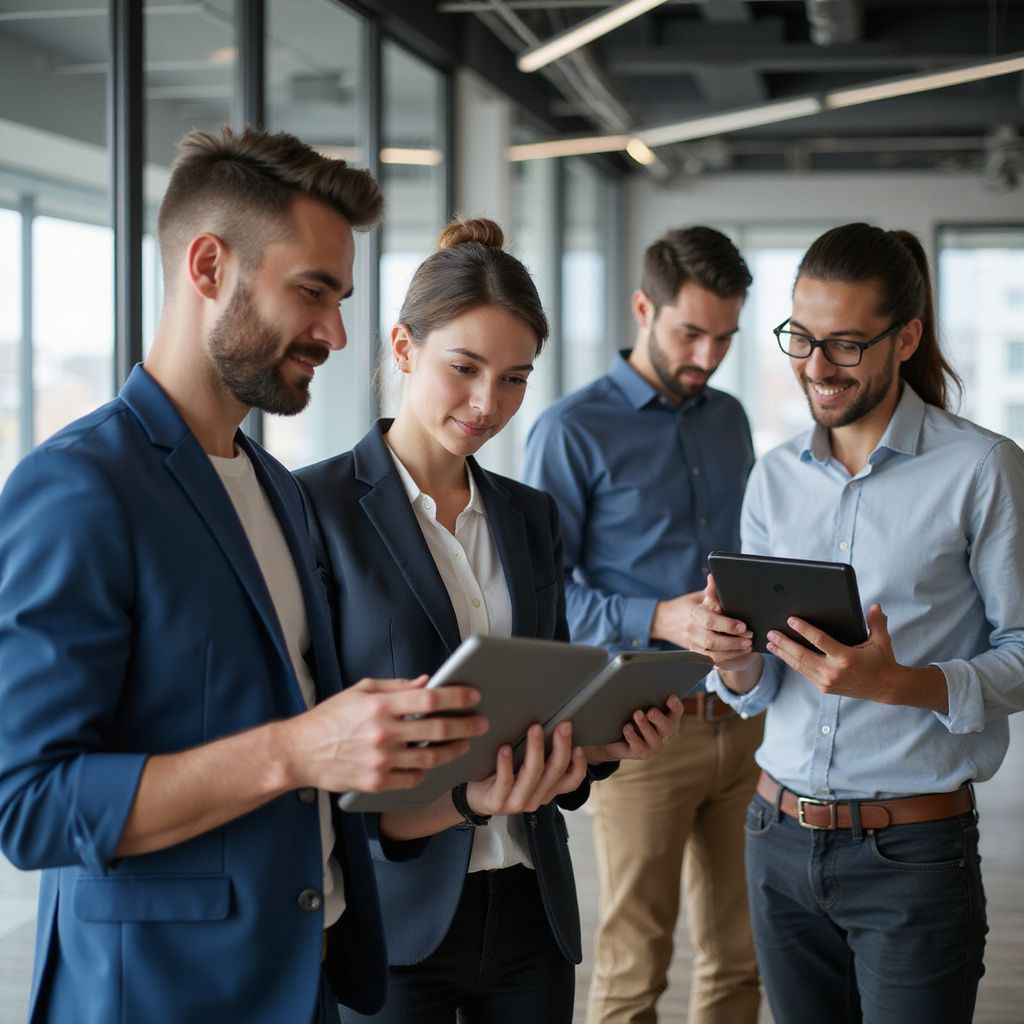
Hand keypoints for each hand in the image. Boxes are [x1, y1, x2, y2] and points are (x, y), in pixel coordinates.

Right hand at [279, 676, 486, 793]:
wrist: (299, 753)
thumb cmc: (329, 718)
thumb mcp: (360, 691)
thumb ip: (395, 687)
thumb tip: (426, 683)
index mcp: (380, 705)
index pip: (429, 699)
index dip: (456, 697)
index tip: (473, 696)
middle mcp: (383, 733)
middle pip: (437, 729)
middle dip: (465, 725)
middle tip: (481, 722)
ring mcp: (380, 761)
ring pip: (430, 757)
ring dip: (453, 750)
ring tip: (464, 744)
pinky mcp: (376, 783)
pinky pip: (412, 777)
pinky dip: (425, 769)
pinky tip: (431, 762)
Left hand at [465, 722, 587, 815]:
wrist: (473, 797)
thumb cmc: (501, 776)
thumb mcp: (524, 768)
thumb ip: (539, 755)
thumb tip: (551, 724)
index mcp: (546, 790)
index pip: (571, 782)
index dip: (579, 765)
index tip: (579, 745)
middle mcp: (536, 798)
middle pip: (555, 772)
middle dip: (561, 746)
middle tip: (562, 725)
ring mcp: (517, 802)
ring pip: (533, 774)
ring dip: (535, 750)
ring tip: (535, 729)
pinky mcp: (497, 802)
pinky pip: (505, 781)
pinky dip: (506, 764)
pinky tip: (505, 748)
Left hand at [583, 694, 684, 762]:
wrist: (613, 736)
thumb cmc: (627, 714)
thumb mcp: (634, 703)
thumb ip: (640, 696)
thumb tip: (636, 679)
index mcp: (667, 718)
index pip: (677, 712)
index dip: (676, 705)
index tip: (671, 696)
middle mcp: (663, 732)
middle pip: (668, 727)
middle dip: (660, 719)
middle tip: (651, 711)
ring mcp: (654, 745)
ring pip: (655, 738)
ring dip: (645, 726)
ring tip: (637, 714)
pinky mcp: (642, 753)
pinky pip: (639, 747)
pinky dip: (633, 736)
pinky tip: (627, 727)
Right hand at [681, 575, 757, 670]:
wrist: (671, 621)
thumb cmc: (693, 607)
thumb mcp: (701, 597)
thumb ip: (711, 591)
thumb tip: (713, 577)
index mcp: (695, 613)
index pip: (710, 621)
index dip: (727, 625)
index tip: (743, 626)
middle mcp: (692, 629)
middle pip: (711, 640)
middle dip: (733, 641)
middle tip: (749, 637)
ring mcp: (693, 643)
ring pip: (712, 653)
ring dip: (732, 651)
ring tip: (747, 646)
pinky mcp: (696, 653)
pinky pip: (712, 660)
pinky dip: (728, 657)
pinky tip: (739, 652)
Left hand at [767, 604, 948, 711]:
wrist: (886, 688)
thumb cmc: (882, 660)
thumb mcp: (881, 640)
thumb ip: (876, 622)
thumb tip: (875, 605)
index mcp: (846, 657)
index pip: (819, 641)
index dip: (804, 630)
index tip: (791, 620)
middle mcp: (834, 671)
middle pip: (802, 655)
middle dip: (784, 643)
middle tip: (771, 632)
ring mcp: (827, 681)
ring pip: (799, 665)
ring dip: (783, 653)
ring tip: (770, 642)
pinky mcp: (824, 687)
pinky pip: (804, 672)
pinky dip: (791, 662)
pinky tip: (782, 653)